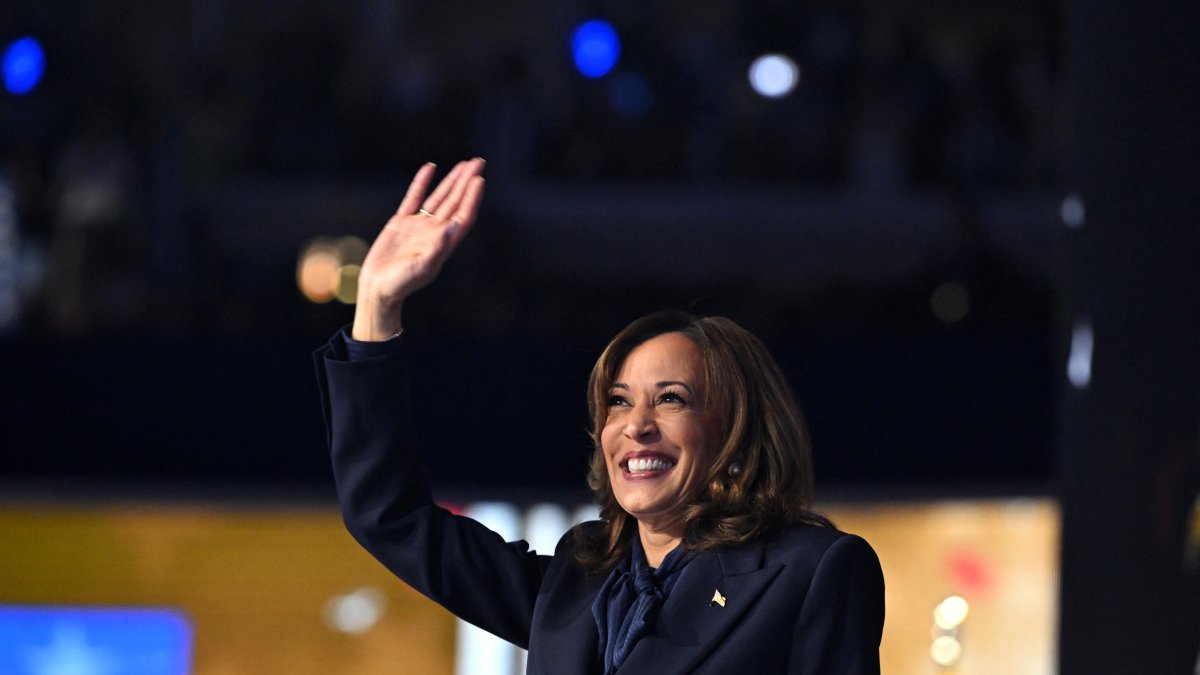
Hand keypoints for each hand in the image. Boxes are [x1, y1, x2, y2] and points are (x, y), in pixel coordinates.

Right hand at [352, 158, 485, 340]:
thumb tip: (452, 226)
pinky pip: (413, 198)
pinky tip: (430, 168)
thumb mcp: (421, 268)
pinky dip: (421, 183)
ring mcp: (419, 226)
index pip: (463, 216)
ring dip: (451, 181)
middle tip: (479, 162)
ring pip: (439, 198)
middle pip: (455, 202)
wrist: (378, 289)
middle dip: (467, 182)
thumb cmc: (401, 284)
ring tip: (464, 164)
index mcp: (443, 243)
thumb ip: (437, 248)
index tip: (479, 180)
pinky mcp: (401, 223)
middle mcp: (434, 232)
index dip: (472, 198)